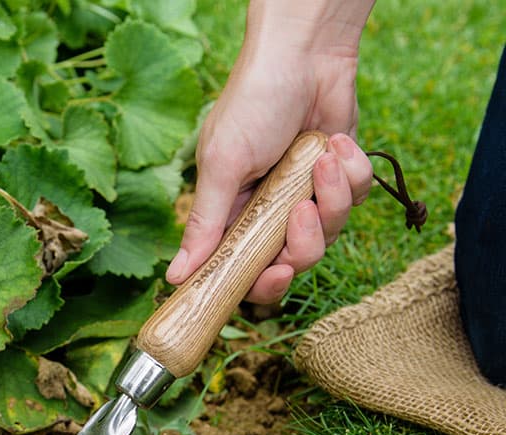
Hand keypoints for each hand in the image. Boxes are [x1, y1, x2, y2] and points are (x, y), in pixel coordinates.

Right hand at [167, 0, 374, 303]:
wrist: (306, 52)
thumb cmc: (252, 103)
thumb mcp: (221, 167)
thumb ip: (205, 226)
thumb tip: (175, 277)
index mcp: (233, 216)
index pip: (244, 271)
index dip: (260, 284)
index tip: (274, 273)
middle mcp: (268, 214)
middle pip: (292, 262)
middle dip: (303, 245)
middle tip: (302, 215)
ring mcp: (306, 198)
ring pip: (329, 233)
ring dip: (332, 198)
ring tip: (322, 160)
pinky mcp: (339, 180)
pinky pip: (356, 199)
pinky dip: (351, 172)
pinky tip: (336, 143)